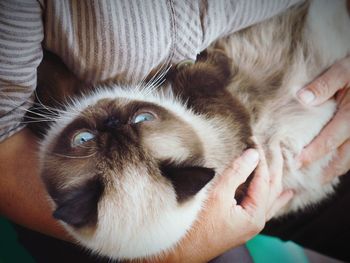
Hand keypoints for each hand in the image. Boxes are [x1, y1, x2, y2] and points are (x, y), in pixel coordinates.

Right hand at [163, 144, 292, 262]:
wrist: (184, 251)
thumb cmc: (197, 225)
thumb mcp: (217, 195)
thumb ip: (237, 173)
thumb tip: (253, 154)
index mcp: (255, 214)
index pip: (264, 179)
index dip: (261, 158)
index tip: (257, 141)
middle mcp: (257, 220)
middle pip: (273, 188)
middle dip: (275, 166)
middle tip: (277, 147)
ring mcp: (251, 223)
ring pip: (270, 197)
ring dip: (276, 179)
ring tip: (284, 165)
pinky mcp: (242, 223)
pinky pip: (265, 206)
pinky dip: (274, 196)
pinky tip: (285, 194)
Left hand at [297, 56, 349, 181]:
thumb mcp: (344, 70)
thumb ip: (325, 84)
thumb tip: (303, 98)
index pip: (330, 139)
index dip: (313, 153)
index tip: (297, 163)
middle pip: (344, 156)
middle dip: (325, 170)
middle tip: (307, 181)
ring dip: (336, 169)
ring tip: (320, 178)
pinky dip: (345, 160)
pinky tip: (335, 164)